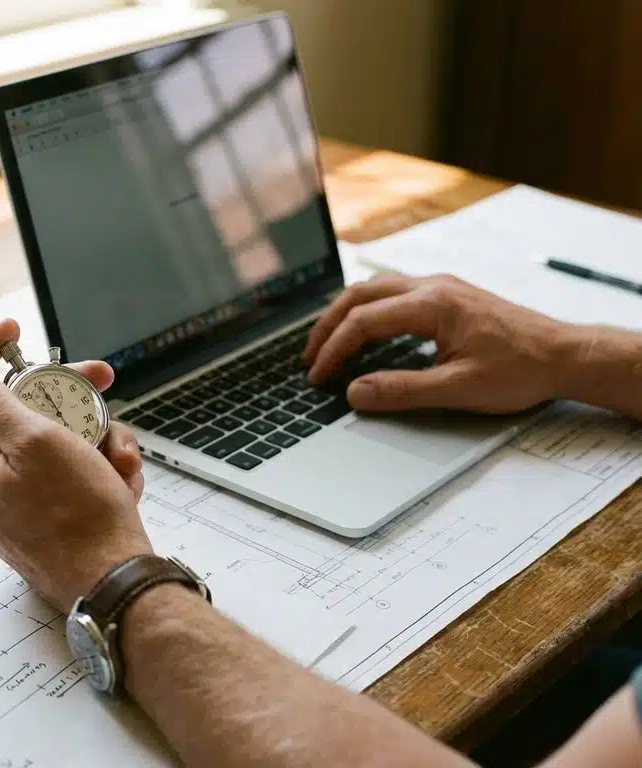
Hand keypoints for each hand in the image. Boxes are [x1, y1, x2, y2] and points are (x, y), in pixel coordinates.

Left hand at [0, 319, 152, 610]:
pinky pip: (66, 478)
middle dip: (63, 395)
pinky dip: (96, 469)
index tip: (13, 329)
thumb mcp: (39, 443)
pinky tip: (122, 480)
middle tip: (99, 380)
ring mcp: (15, 506)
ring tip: (121, 453)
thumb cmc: (80, 517)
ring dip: (91, 437)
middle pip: (15, 416)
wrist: (114, 583)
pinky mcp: (45, 523)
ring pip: (51, 446)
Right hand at [302, 274, 573, 413]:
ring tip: (327, 344)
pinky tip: (364, 332)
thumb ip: (401, 390)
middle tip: (309, 358)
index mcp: (432, 303)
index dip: (334, 350)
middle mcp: (433, 286)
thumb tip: (355, 393)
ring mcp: (440, 287)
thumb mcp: (458, 389)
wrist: (565, 355)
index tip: (318, 376)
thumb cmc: (521, 369)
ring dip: (345, 315)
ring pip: (375, 290)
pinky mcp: (448, 295)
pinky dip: (367, 311)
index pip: (363, 321)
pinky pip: (393, 294)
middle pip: (360, 295)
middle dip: (328, 326)